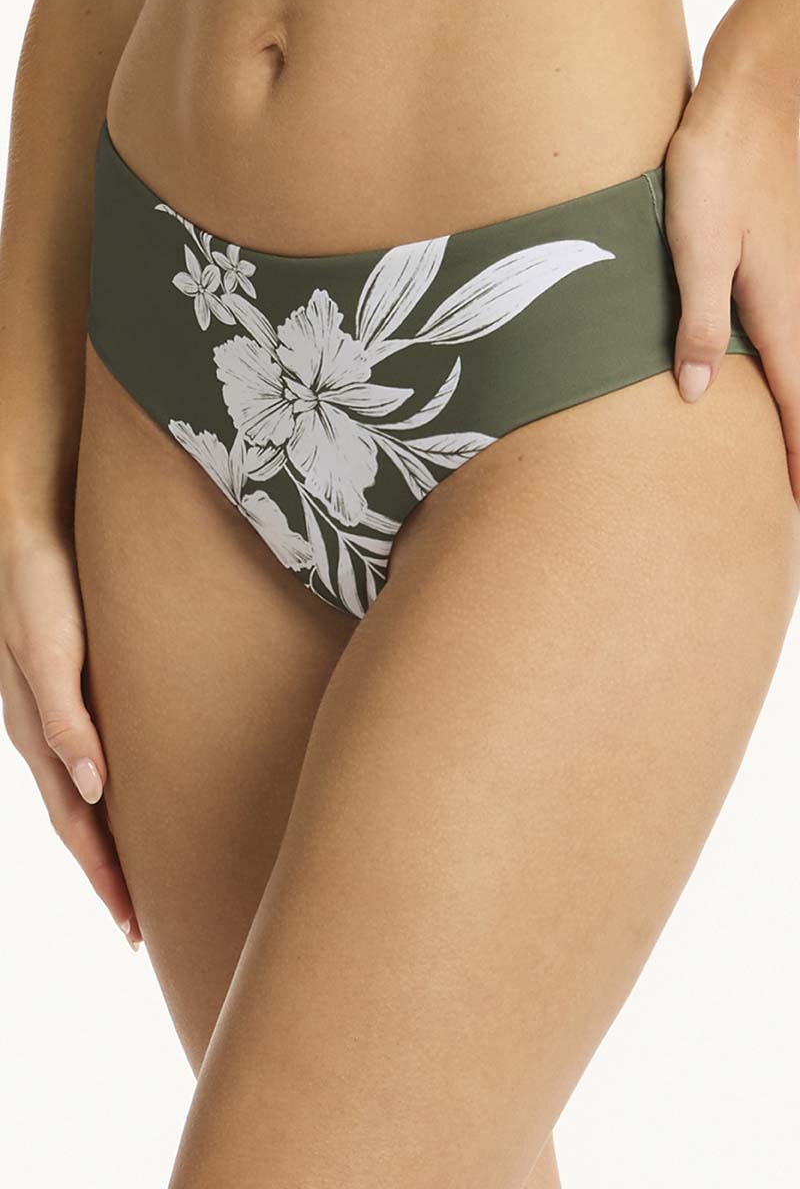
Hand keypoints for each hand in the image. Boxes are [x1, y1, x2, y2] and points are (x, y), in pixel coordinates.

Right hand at [0, 522, 142, 949]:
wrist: (31, 523)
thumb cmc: (40, 584)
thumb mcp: (51, 653)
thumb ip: (67, 719)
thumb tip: (94, 791)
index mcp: (40, 731)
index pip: (76, 822)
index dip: (104, 875)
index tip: (133, 926)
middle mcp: (47, 729)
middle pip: (80, 819)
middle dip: (108, 874)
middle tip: (141, 925)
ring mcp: (58, 709)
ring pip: (84, 792)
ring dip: (108, 839)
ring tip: (141, 875)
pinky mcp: (74, 684)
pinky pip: (90, 753)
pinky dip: (110, 792)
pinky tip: (130, 794)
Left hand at [662, 71, 799, 503]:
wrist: (752, 97)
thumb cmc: (716, 166)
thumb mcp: (694, 247)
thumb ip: (698, 321)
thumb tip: (696, 394)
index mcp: (779, 311)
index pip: (796, 402)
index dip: (797, 456)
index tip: (793, 502)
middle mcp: (796, 302)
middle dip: (799, 441)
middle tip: (789, 494)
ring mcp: (795, 282)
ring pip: (798, 363)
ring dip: (794, 406)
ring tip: (784, 451)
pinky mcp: (783, 263)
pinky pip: (789, 334)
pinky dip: (787, 370)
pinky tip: (774, 377)